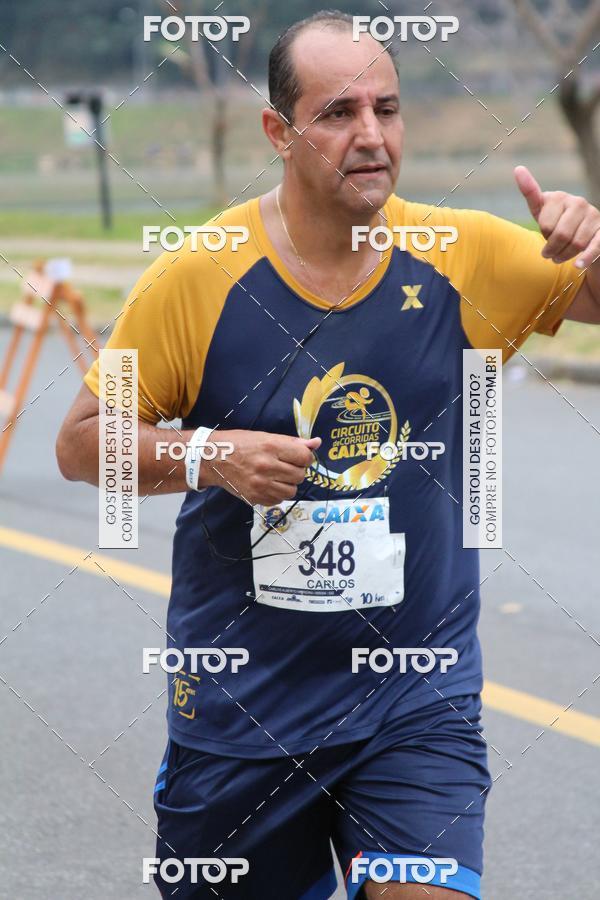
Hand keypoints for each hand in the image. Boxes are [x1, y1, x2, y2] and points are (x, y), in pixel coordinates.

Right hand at [204, 428, 321, 505]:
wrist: (213, 459)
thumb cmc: (240, 444)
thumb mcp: (266, 437)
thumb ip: (292, 442)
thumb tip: (316, 443)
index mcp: (271, 446)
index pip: (305, 458)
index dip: (305, 458)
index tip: (297, 457)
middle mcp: (266, 466)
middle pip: (300, 476)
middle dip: (296, 471)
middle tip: (284, 466)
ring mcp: (260, 484)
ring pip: (291, 491)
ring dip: (288, 484)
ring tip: (276, 476)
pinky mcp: (255, 497)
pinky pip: (278, 500)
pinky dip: (277, 493)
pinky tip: (268, 484)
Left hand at [514, 165, 599, 269]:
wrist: (582, 233)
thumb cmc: (556, 222)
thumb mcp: (541, 210)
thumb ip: (530, 193)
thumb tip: (518, 169)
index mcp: (559, 197)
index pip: (546, 224)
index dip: (545, 234)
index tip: (546, 232)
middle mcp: (578, 202)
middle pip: (560, 235)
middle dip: (552, 249)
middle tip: (548, 254)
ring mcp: (593, 215)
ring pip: (575, 243)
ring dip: (564, 256)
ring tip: (559, 257)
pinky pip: (595, 246)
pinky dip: (585, 258)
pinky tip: (578, 265)